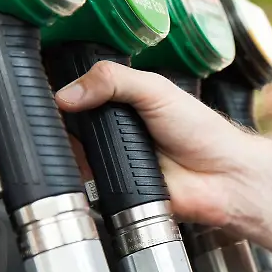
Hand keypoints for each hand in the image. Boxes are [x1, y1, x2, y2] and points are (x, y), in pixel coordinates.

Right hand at [53, 61, 265, 225]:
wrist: (222, 177)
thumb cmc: (201, 132)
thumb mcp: (156, 90)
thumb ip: (113, 81)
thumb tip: (67, 93)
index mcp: (124, 103)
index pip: (81, 95)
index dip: (66, 95)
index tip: (49, 95)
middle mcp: (116, 132)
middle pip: (72, 128)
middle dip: (66, 126)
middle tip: (64, 122)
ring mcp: (115, 161)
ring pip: (75, 157)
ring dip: (75, 154)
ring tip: (83, 146)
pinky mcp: (115, 190)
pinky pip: (88, 187)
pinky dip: (87, 180)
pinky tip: (92, 172)